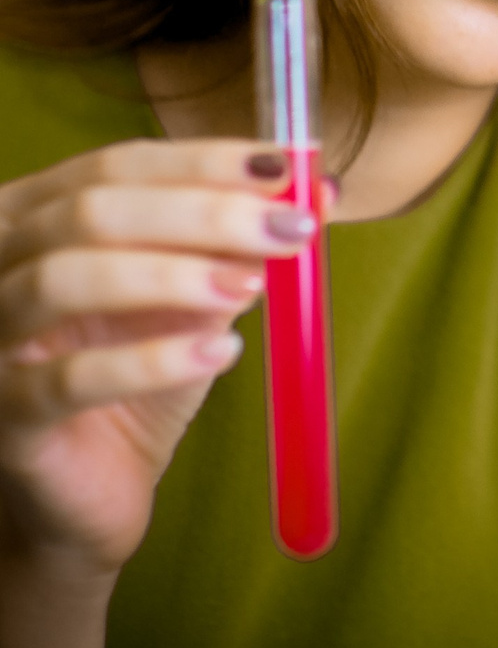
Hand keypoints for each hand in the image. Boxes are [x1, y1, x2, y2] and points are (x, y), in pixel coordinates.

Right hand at [0, 139, 318, 581]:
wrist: (93, 486)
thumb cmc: (137, 375)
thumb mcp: (195, 300)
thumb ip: (239, 246)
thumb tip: (316, 188)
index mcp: (35, 220)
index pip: (114, 166)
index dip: (202, 161)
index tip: (284, 168)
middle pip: (89, 211)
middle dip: (203, 212)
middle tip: (287, 230)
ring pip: (63, 278)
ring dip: (172, 274)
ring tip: (252, 289)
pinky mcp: (5, 417)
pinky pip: (69, 379)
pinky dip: (153, 361)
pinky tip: (220, 354)